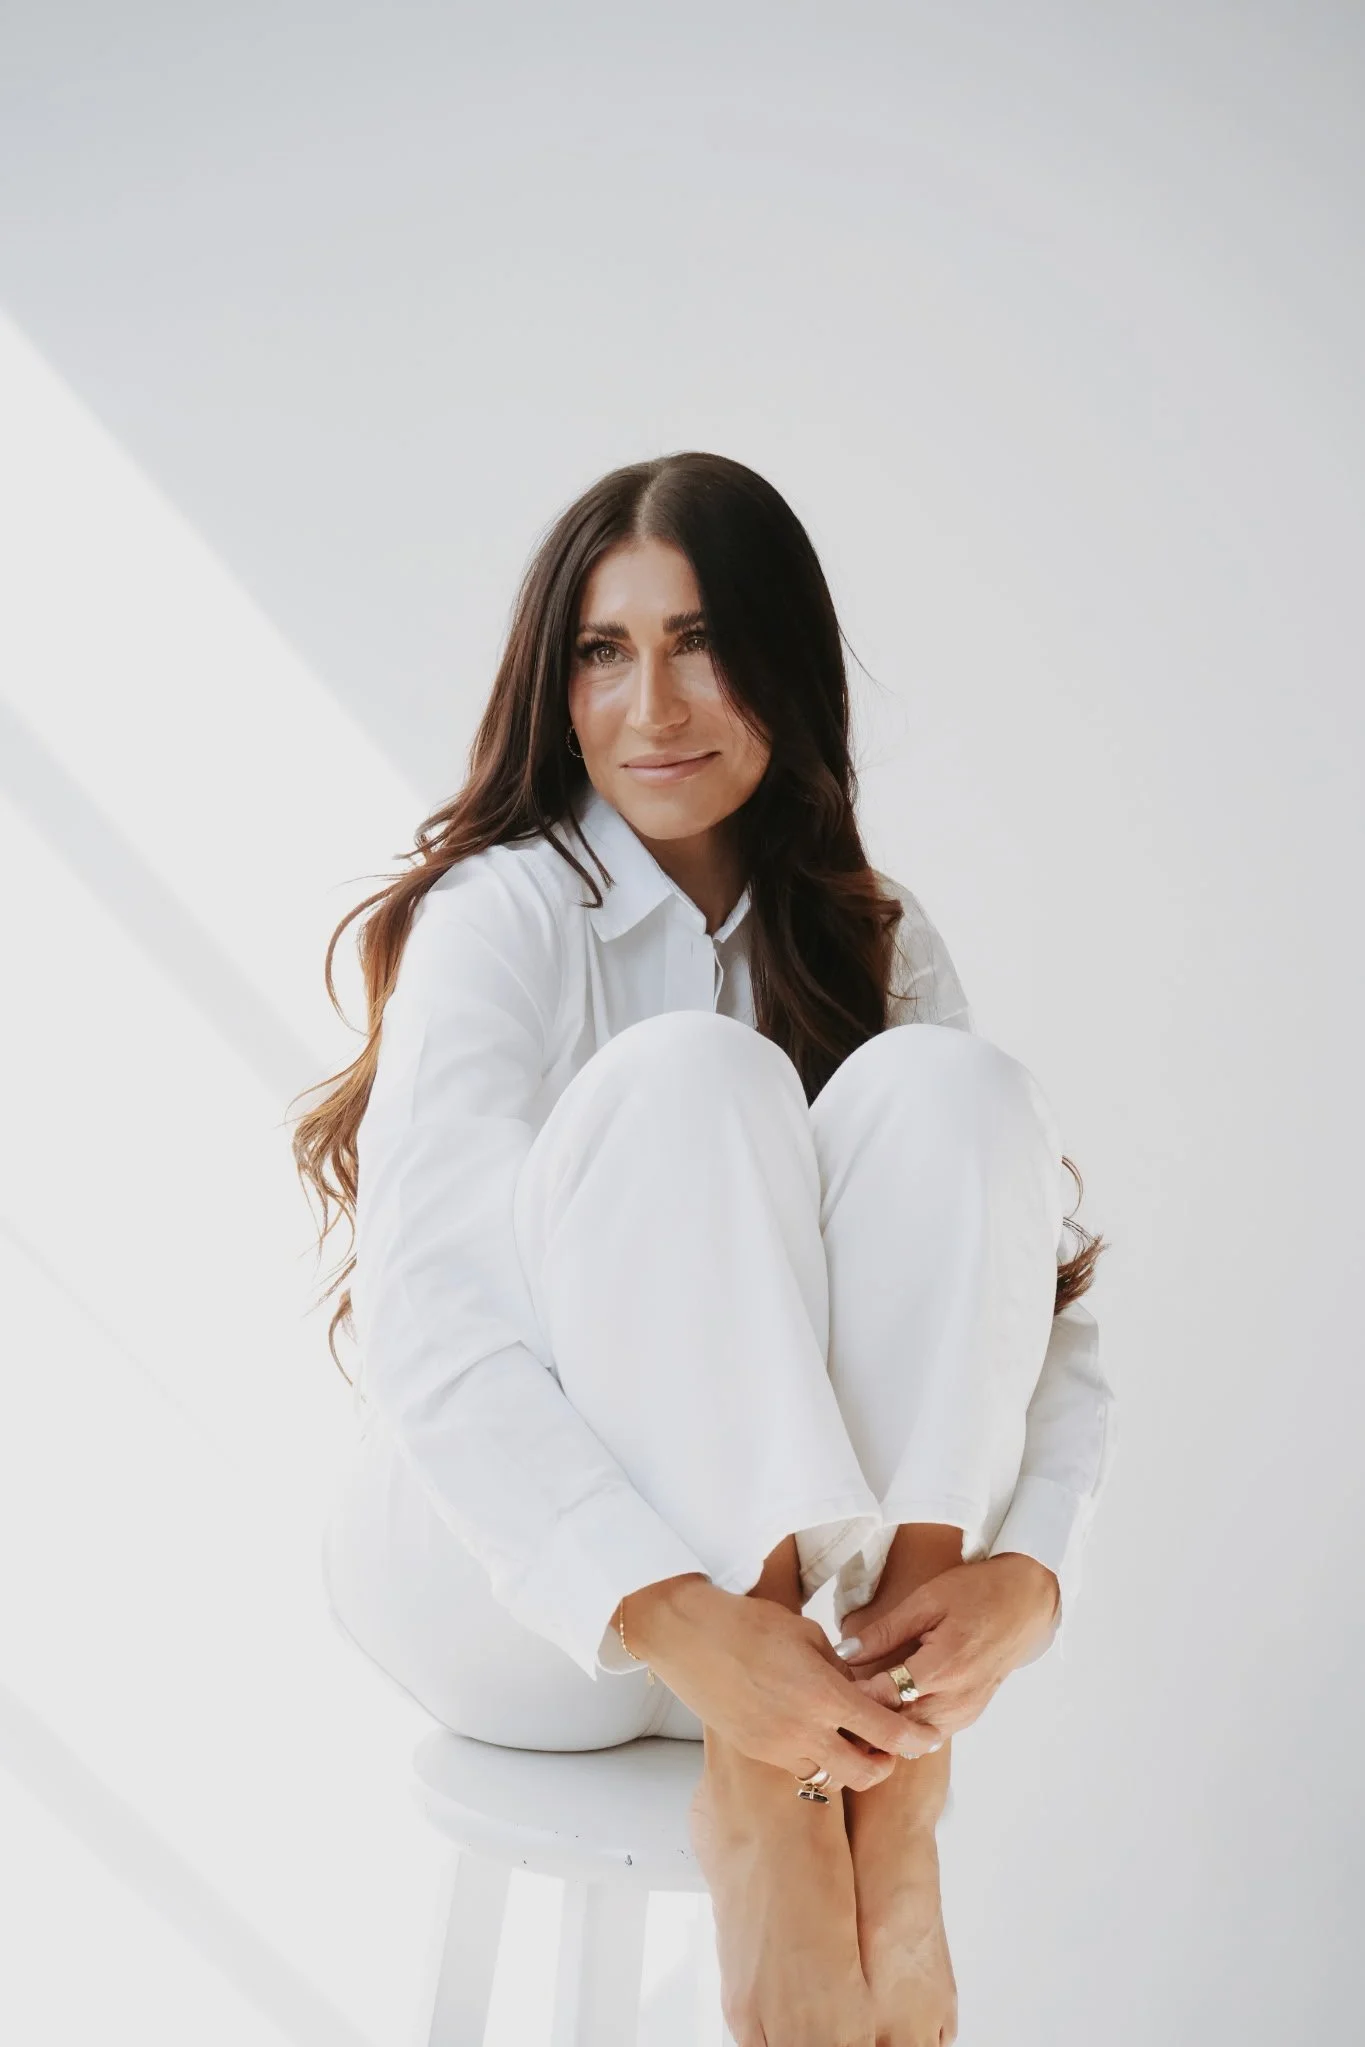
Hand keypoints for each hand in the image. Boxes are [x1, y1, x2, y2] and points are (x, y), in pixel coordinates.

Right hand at [622, 1574, 943, 1792]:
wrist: (689, 1636)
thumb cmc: (749, 1623)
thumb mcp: (806, 1635)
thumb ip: (839, 1669)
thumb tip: (859, 1690)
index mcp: (823, 1694)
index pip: (886, 1731)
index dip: (915, 1739)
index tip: (929, 1738)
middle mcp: (804, 1729)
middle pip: (866, 1773)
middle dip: (885, 1764)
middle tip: (889, 1745)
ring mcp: (778, 1746)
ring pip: (831, 1776)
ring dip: (848, 1763)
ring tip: (848, 1737)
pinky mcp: (757, 1752)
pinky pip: (800, 1768)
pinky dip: (815, 1758)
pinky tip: (811, 1732)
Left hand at [836, 1554, 1060, 1737]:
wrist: (1024, 1604)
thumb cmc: (974, 1593)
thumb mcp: (926, 1601)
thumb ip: (884, 1631)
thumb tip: (844, 1653)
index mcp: (944, 1666)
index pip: (886, 1697)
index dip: (852, 1696)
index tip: (826, 1689)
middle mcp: (957, 1698)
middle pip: (898, 1726)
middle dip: (865, 1719)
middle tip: (834, 1706)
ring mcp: (967, 1712)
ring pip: (915, 1737)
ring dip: (886, 1728)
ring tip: (856, 1711)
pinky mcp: (971, 1715)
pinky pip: (932, 1733)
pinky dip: (908, 1727)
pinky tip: (888, 1711)